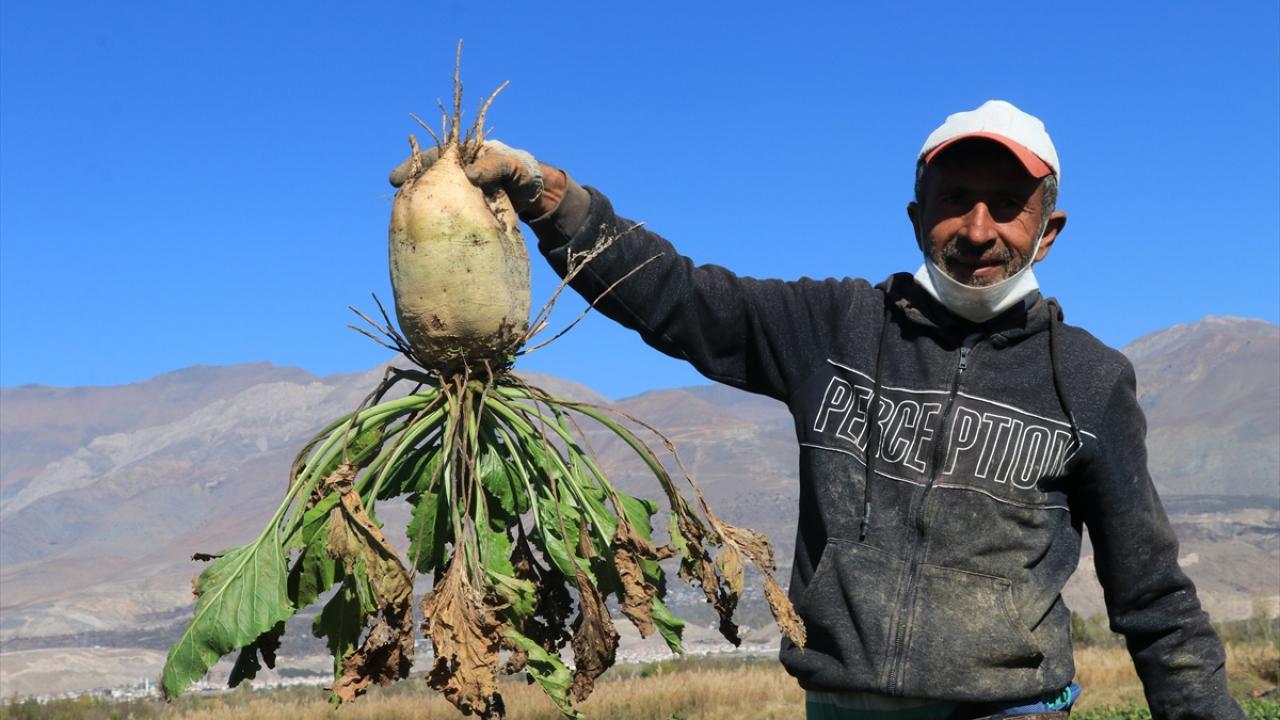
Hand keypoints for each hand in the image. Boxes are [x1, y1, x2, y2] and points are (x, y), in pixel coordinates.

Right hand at [388, 140, 545, 213]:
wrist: (536, 193)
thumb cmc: (522, 171)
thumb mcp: (510, 165)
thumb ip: (493, 166)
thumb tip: (469, 174)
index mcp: (462, 156)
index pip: (431, 158)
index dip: (412, 166)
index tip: (395, 179)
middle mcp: (457, 173)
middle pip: (427, 180)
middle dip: (410, 190)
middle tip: (393, 202)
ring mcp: (460, 193)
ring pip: (435, 198)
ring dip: (420, 207)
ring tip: (403, 220)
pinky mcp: (466, 210)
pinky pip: (447, 213)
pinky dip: (436, 219)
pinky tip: (425, 231)